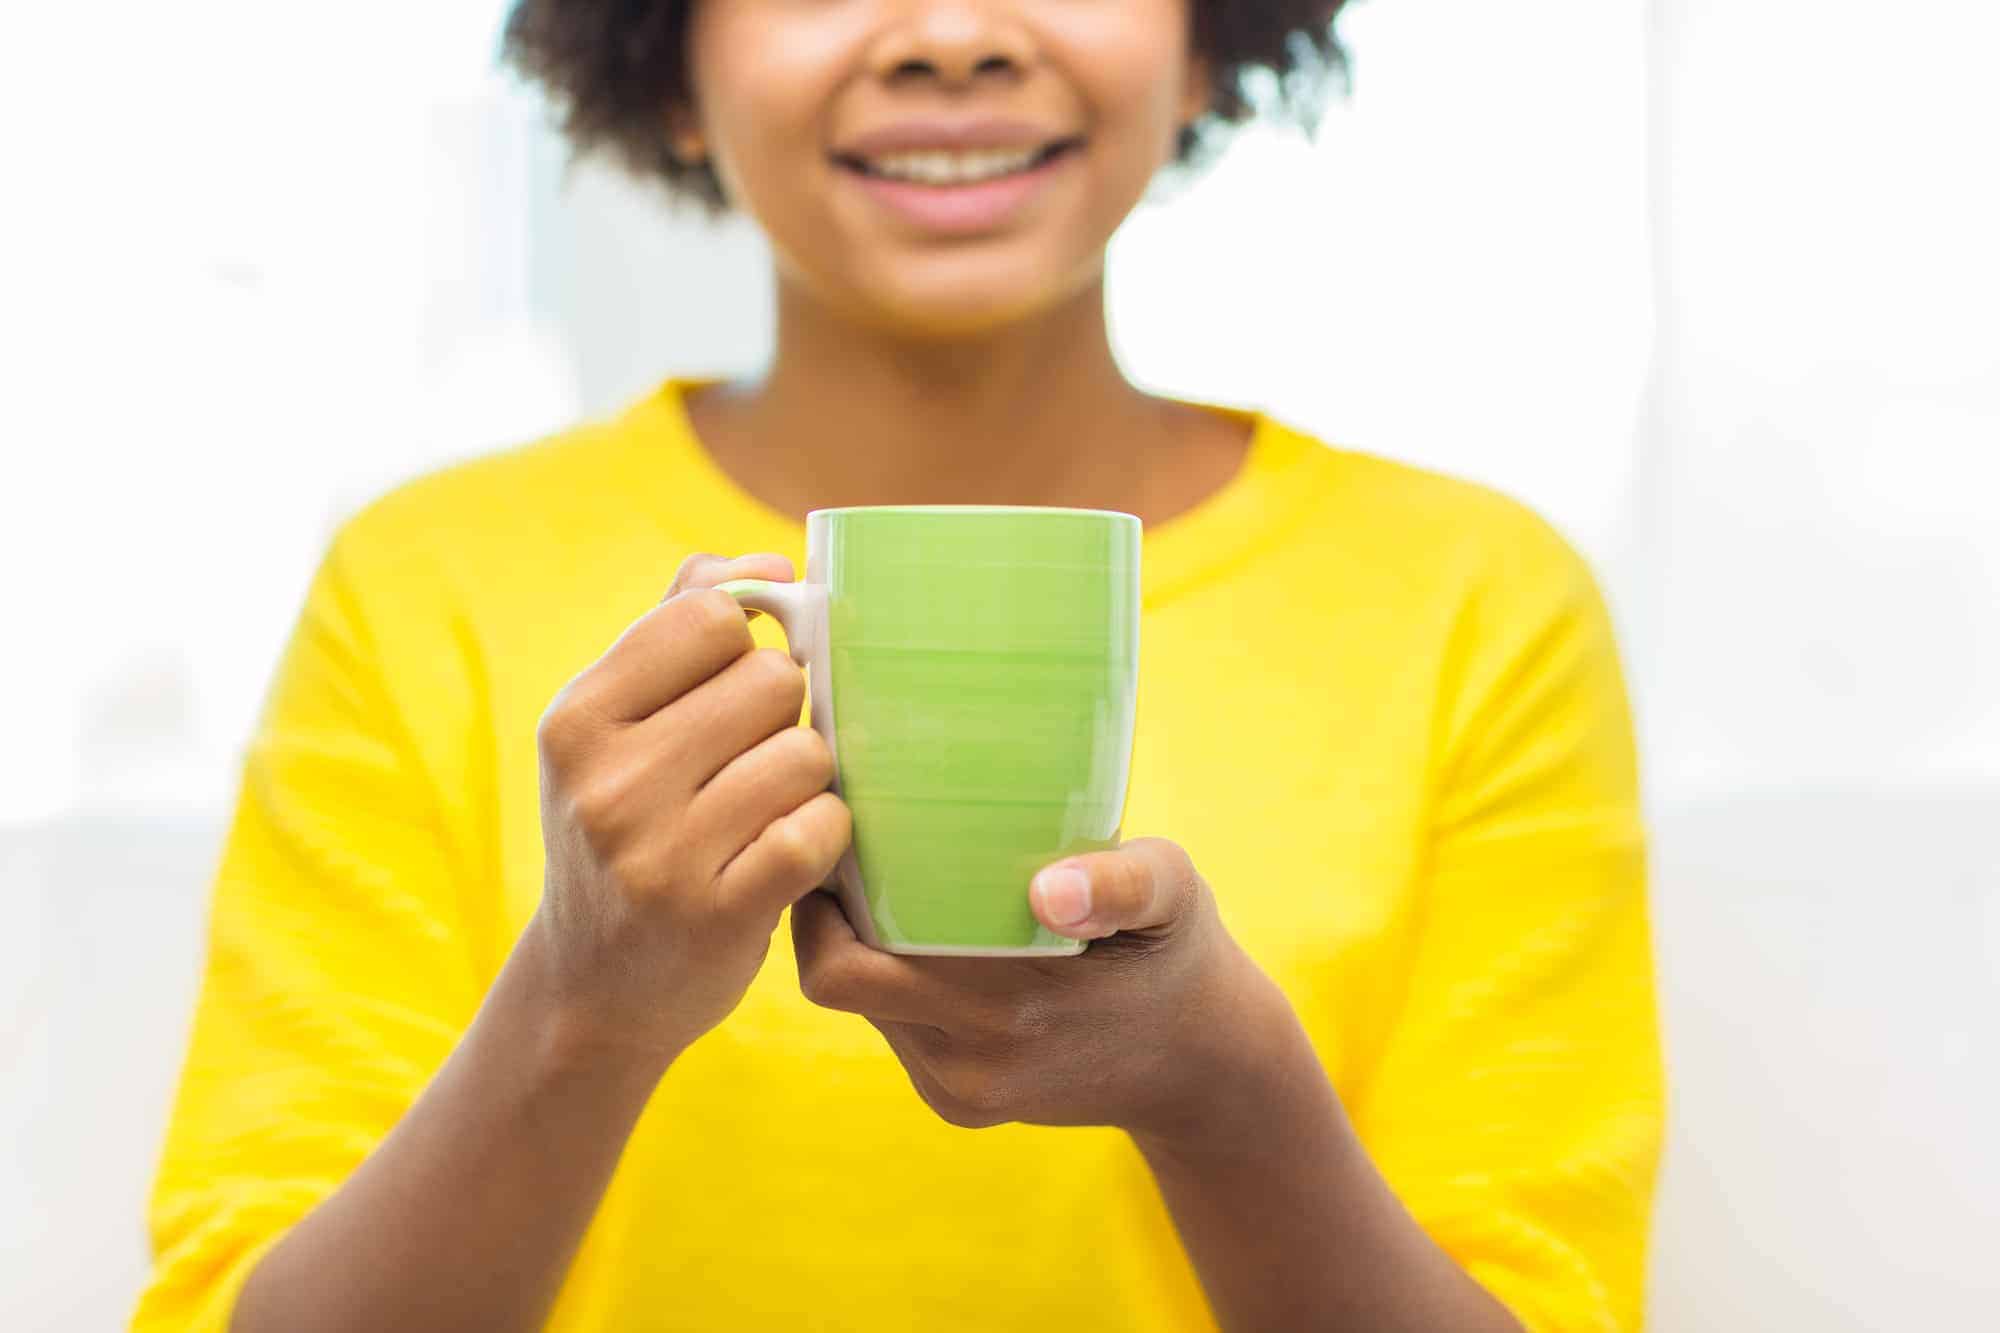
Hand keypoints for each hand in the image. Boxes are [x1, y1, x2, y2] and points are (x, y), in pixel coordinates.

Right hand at [533, 553, 852, 1074]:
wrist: (593, 989)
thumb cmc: (627, 829)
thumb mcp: (616, 728)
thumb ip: (679, 623)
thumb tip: (767, 562)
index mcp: (578, 717)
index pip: (711, 617)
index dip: (747, 645)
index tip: (736, 688)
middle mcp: (608, 781)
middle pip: (772, 679)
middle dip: (783, 716)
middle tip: (754, 761)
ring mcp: (659, 853)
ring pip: (806, 752)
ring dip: (809, 779)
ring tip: (770, 809)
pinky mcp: (717, 915)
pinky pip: (820, 828)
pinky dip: (828, 835)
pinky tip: (796, 851)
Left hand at [791, 839, 1290, 1150]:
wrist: (1205, 1064)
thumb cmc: (1178, 952)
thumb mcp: (1174, 894)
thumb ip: (1122, 883)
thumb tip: (1050, 888)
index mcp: (1010, 1010)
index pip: (846, 969)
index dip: (817, 905)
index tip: (835, 833)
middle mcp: (972, 1066)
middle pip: (839, 986)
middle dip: (827, 919)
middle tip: (847, 847)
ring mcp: (964, 1094)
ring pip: (863, 1009)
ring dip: (861, 950)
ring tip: (883, 882)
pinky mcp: (962, 1107)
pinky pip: (896, 1034)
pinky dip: (896, 984)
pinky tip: (927, 937)